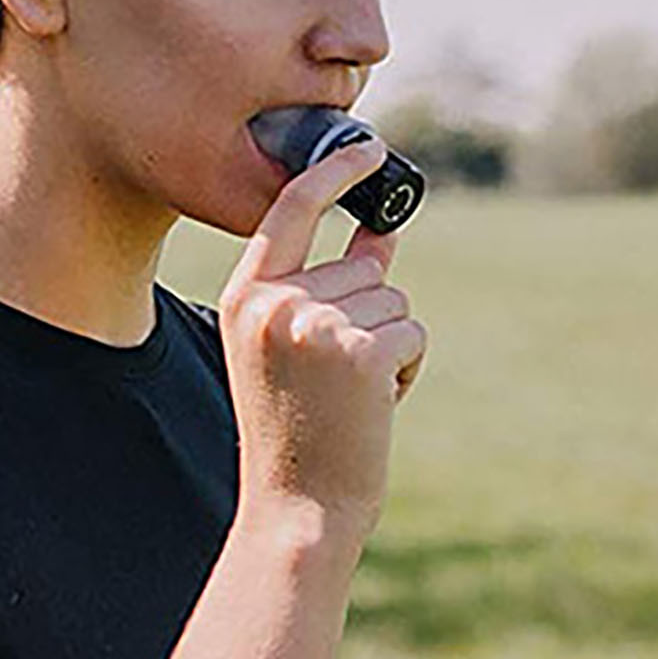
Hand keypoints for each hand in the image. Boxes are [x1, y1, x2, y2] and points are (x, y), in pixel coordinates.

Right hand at [218, 135, 427, 544]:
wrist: (297, 511)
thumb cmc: (295, 434)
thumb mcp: (292, 350)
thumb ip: (329, 287)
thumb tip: (380, 237)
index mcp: (245, 298)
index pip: (290, 210)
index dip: (333, 173)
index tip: (368, 147)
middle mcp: (275, 302)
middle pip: (362, 269)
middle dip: (369, 317)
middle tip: (336, 381)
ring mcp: (318, 324)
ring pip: (393, 300)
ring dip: (388, 346)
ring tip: (349, 397)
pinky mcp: (363, 350)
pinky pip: (412, 332)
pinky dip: (406, 370)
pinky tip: (372, 407)